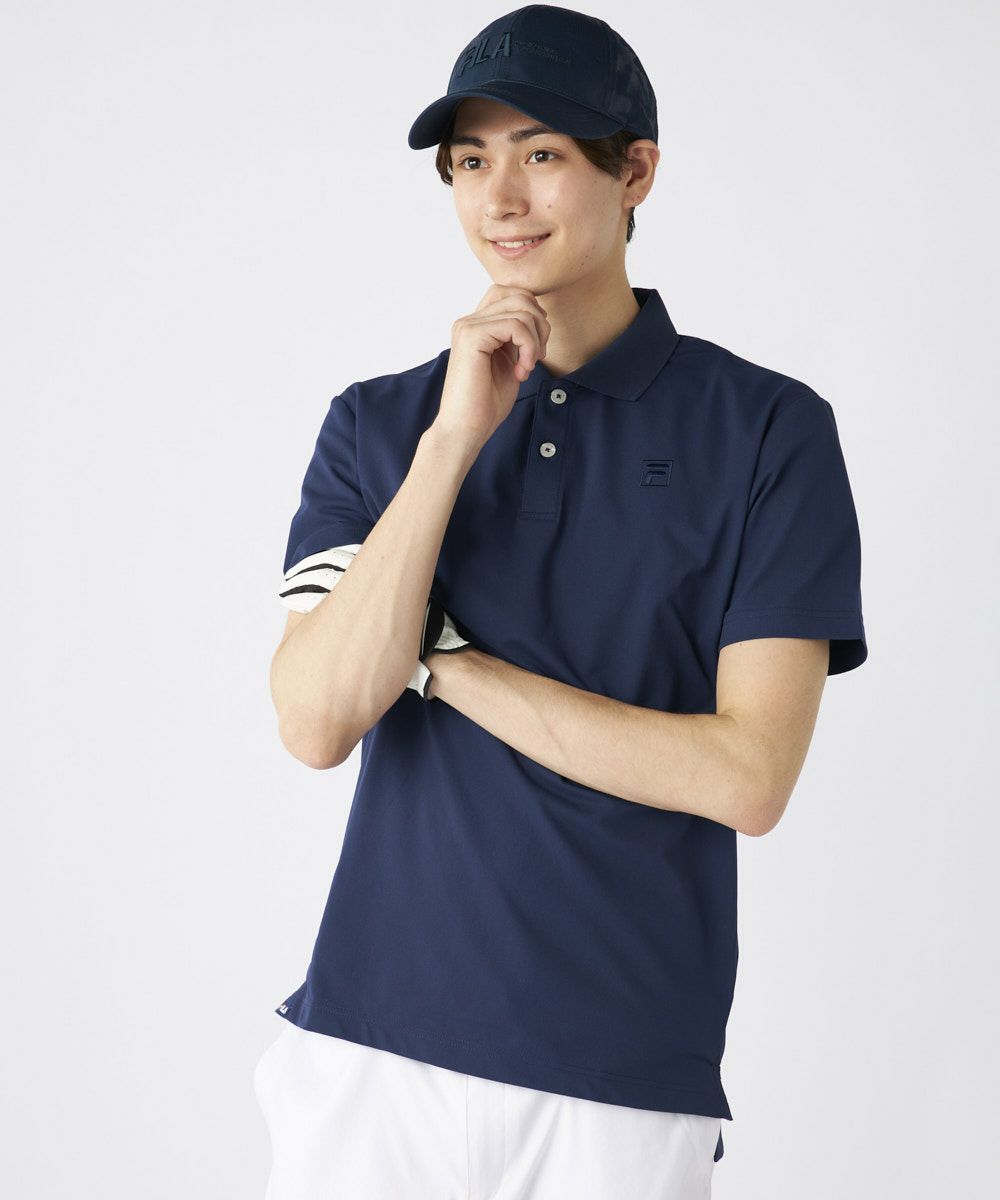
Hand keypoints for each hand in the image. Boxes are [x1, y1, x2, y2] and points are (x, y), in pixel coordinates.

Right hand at [434, 284, 550, 449]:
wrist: (465, 429)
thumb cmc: (486, 403)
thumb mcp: (509, 361)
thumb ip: (517, 337)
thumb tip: (539, 316)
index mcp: (477, 325)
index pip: (511, 293)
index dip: (533, 314)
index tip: (535, 348)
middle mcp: (469, 321)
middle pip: (520, 296)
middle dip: (540, 326)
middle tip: (536, 357)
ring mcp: (468, 326)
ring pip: (522, 310)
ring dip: (536, 341)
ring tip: (526, 367)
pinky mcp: (472, 336)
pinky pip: (516, 326)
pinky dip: (528, 348)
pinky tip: (521, 371)